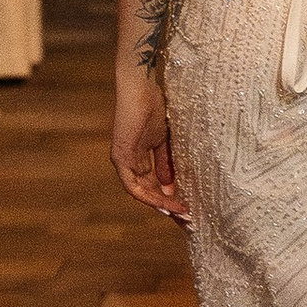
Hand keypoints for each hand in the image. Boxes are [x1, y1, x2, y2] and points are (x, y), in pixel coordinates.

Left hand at [110, 83, 188, 225]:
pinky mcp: (120, 157)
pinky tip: (165, 202)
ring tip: (180, 213)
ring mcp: (122, 161)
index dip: (167, 198)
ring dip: (161, 204)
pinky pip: (133, 185)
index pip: (151, 185)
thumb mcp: (163, 140)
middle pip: (146, 193)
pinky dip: (149, 196)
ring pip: (140, 193)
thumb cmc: (152, 106)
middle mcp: (127, 163)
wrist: (141, 87)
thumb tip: (170, 186)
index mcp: (136, 158)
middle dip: (167, 206)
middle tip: (186, 218)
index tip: (185, 208)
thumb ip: (165, 163)